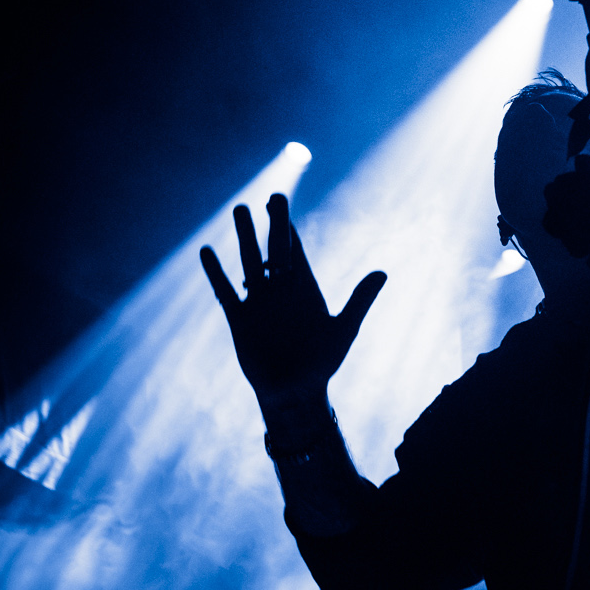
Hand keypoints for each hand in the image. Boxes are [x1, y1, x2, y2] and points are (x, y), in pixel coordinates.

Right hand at [200, 194, 384, 431]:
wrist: (295, 393)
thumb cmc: (322, 364)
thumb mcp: (344, 330)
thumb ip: (360, 300)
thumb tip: (383, 272)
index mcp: (304, 290)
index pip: (295, 251)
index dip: (289, 228)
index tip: (281, 204)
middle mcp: (280, 291)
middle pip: (274, 250)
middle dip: (272, 224)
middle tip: (270, 196)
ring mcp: (259, 303)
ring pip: (248, 263)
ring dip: (244, 237)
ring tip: (239, 210)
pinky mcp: (240, 319)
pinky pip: (224, 292)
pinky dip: (215, 273)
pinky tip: (206, 252)